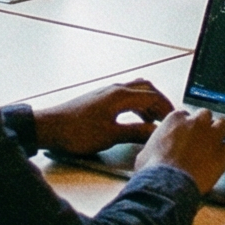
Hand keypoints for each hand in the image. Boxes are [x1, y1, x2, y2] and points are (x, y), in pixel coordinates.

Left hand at [33, 79, 173, 154]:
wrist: (49, 128)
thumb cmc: (76, 132)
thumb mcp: (110, 136)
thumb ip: (136, 132)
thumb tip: (155, 132)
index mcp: (120, 96)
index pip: (152, 97)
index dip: (166, 108)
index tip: (174, 121)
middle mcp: (114, 90)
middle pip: (146, 88)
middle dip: (160, 102)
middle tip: (168, 118)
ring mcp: (105, 93)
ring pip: (135, 91)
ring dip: (147, 103)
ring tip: (153, 121)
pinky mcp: (98, 100)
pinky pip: (124, 96)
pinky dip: (135, 105)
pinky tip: (133, 119)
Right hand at [137, 106, 224, 192]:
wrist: (166, 183)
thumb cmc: (154, 170)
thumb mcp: (145, 154)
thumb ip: (153, 147)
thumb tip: (149, 153)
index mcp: (175, 120)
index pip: (184, 115)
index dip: (185, 126)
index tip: (185, 134)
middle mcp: (195, 123)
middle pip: (205, 115)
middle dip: (204, 125)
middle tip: (201, 137)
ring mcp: (211, 136)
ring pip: (223, 124)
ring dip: (221, 132)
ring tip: (218, 142)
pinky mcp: (222, 152)